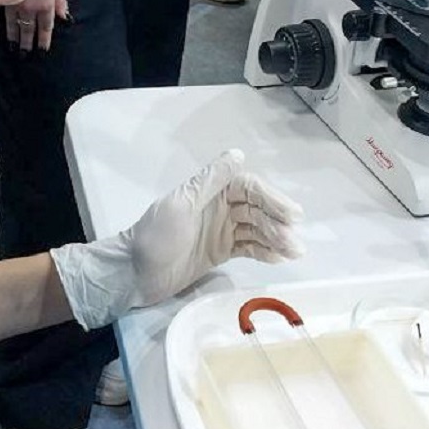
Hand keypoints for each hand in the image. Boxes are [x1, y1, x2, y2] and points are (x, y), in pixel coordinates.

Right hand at [6, 0, 66, 52]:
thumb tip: (65, 16)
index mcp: (45, 5)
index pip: (45, 27)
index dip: (44, 39)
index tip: (42, 50)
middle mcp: (28, 8)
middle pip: (27, 30)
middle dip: (26, 43)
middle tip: (25, 54)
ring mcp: (11, 3)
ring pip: (12, 24)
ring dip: (12, 36)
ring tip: (11, 45)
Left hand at [50, 150, 304, 329]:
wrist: (132, 274)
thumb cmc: (155, 237)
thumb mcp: (181, 205)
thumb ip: (209, 181)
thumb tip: (238, 154)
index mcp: (208, 191)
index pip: (247, 188)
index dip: (271, 198)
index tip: (291, 214)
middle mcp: (217, 207)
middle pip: (256, 209)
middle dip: (277, 223)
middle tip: (295, 241)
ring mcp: (220, 231)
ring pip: (256, 229)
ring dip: (276, 239)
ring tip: (295, 252)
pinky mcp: (220, 252)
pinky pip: (248, 248)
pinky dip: (264, 252)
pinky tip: (280, 258)